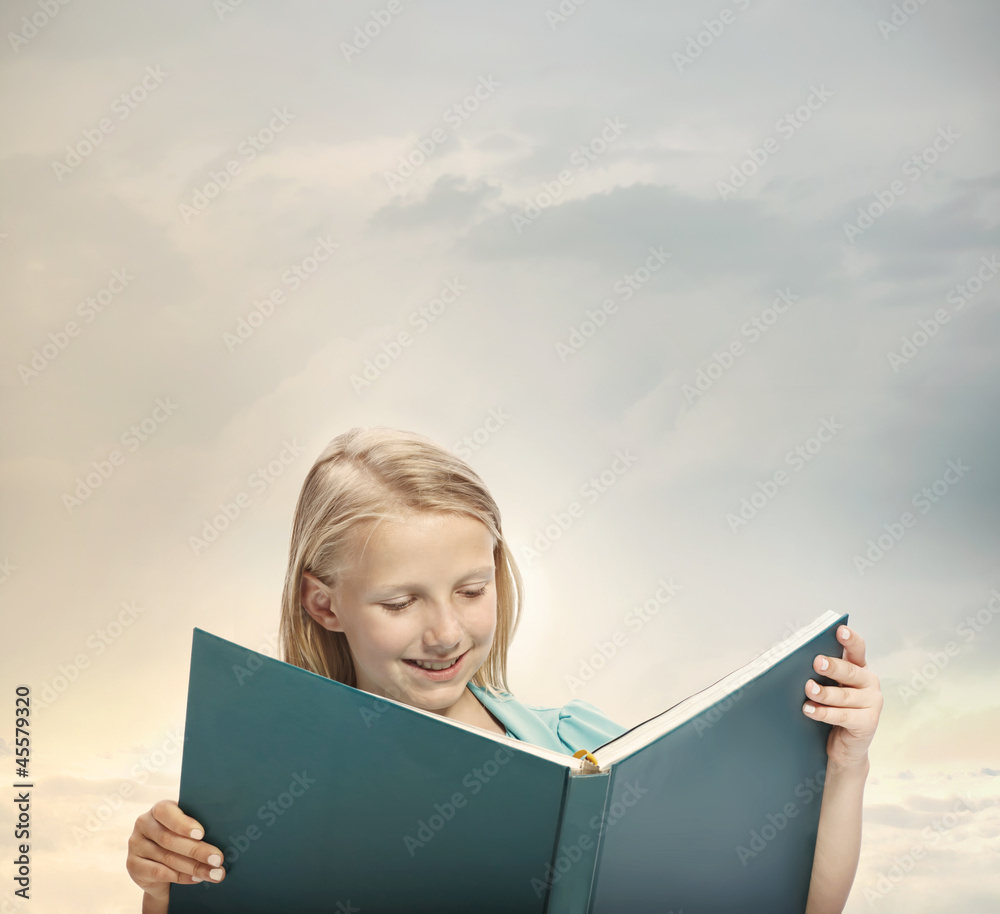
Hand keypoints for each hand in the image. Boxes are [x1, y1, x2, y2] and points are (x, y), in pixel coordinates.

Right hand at [126, 799, 225, 912]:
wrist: (161, 867)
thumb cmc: (182, 838)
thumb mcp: (187, 828)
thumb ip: (197, 826)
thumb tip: (225, 831)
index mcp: (158, 809)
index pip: (166, 812)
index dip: (183, 823)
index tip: (202, 833)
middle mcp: (143, 824)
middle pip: (170, 839)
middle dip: (197, 851)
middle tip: (218, 859)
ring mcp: (135, 845)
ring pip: (167, 858)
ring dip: (194, 867)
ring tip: (214, 873)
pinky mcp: (133, 865)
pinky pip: (159, 872)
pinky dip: (181, 877)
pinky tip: (196, 878)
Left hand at [802, 625, 882, 769]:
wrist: (845, 747)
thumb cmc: (833, 709)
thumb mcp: (830, 688)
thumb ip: (822, 675)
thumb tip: (796, 661)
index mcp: (859, 668)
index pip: (857, 649)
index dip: (850, 639)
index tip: (840, 630)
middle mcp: (869, 683)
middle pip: (850, 671)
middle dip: (832, 666)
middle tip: (817, 662)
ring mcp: (872, 703)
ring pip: (843, 696)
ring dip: (824, 693)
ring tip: (808, 689)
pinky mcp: (869, 723)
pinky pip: (843, 716)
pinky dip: (823, 713)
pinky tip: (808, 709)